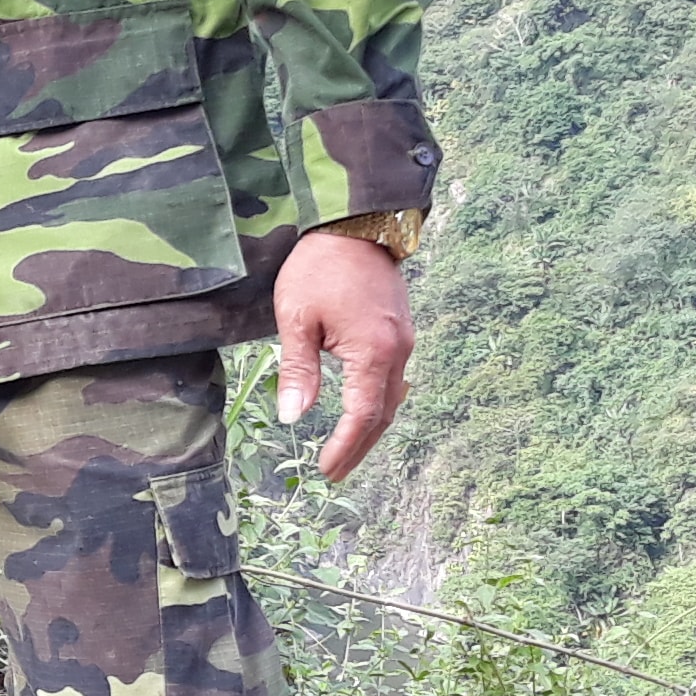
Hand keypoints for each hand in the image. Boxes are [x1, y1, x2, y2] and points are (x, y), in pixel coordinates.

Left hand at [271, 229, 411, 482]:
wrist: (356, 224)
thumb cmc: (320, 267)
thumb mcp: (297, 319)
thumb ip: (297, 370)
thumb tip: (292, 417)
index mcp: (373, 351)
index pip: (362, 415)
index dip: (345, 446)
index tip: (326, 469)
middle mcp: (398, 350)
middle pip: (383, 413)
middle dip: (360, 446)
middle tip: (336, 472)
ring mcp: (404, 339)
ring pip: (393, 397)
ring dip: (371, 427)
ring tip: (347, 450)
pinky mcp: (400, 330)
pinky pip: (394, 378)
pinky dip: (379, 402)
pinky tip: (364, 411)